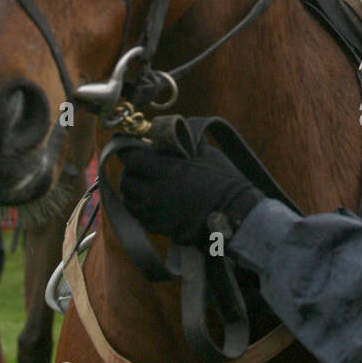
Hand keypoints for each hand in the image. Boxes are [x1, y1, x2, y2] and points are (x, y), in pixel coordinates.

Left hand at [119, 140, 264, 245]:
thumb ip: (184, 144)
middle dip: (129, 171)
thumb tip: (173, 134)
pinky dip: (141, 207)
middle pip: (126, 180)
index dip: (127, 151)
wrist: (234, 214)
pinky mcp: (160, 228)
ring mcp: (156, 213)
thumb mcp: (205, 153)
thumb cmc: (223, 181)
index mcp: (167, 171)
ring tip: (142, 184)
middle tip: (137, 165)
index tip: (126, 146)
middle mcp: (156, 193)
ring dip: (132, 190)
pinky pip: (140, 216)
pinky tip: (152, 201)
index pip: (132, 159)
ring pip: (129, 200)